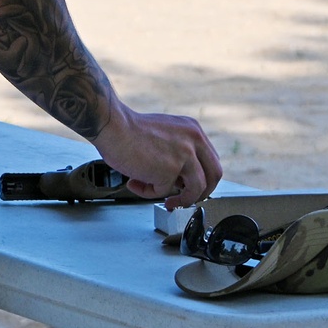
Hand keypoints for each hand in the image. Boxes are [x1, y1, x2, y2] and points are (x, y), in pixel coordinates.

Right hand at [94, 101, 221, 207]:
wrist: (113, 126)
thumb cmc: (129, 130)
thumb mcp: (165, 133)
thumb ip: (178, 150)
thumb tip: (179, 178)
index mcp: (193, 130)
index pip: (211, 160)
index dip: (202, 177)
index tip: (189, 186)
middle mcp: (194, 140)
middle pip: (214, 175)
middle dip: (201, 193)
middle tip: (185, 199)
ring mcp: (184, 155)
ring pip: (197, 189)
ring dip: (182, 201)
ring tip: (166, 201)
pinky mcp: (170, 170)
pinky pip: (163, 191)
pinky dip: (148, 192)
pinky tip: (134, 182)